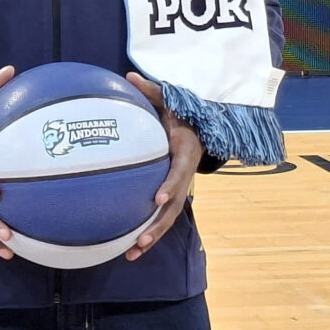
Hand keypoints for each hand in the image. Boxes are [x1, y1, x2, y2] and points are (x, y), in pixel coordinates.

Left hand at [124, 73, 203, 261]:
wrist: (201, 126)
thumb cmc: (181, 112)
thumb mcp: (170, 99)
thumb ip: (150, 91)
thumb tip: (128, 76)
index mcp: (185, 152)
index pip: (179, 172)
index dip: (170, 186)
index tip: (157, 199)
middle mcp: (184, 175)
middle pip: (174, 206)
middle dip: (158, 225)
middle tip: (141, 239)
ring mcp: (179, 187)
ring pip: (168, 217)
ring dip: (151, 236)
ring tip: (131, 253)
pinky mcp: (171, 194)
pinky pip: (161, 216)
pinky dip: (147, 231)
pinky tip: (127, 247)